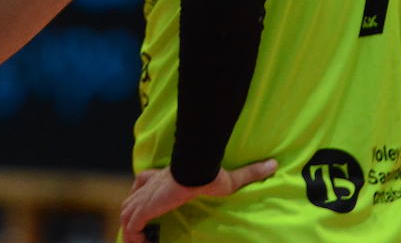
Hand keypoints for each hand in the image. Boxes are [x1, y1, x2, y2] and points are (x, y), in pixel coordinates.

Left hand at [119, 160, 276, 242]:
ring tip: (138, 241)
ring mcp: (146, 196)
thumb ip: (249, 174)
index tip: (147, 211)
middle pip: (131, 199)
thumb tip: (273, 165)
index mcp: (164, 178)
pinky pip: (131, 223)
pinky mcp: (146, 207)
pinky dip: (132, 234)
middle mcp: (151, 186)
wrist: (197, 168)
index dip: (142, 196)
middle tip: (141, 231)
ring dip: (130, 226)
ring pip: (127, 211)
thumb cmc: (210, 173)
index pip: (144, 183)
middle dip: (133, 214)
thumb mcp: (231, 177)